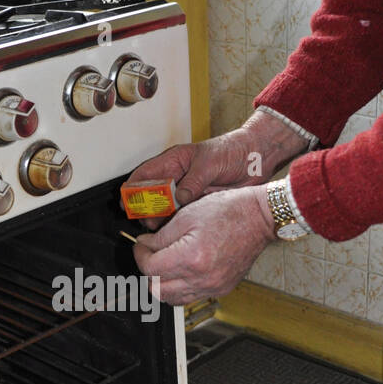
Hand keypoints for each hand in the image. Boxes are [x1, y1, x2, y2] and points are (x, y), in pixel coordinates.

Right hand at [124, 111, 308, 225]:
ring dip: (160, 219)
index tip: (126, 202)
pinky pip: (182, 217)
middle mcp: (177, 178)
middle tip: (146, 221)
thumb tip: (179, 197)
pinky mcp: (198, 205)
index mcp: (174, 161)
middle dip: (145, 208)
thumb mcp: (210, 163)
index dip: (132, 188)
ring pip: (165, 209)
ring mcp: (187, 192)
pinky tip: (175, 232)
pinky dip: (177, 224)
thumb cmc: (233, 151)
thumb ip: (194, 180)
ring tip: (159, 229)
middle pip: (151, 196)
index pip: (145, 174)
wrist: (257, 159)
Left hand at [133, 185, 277, 305]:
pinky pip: (191, 298)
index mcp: (191, 258)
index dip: (140, 256)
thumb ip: (161, 236)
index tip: (141, 246)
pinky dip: (180, 289)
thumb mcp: (187, 216)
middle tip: (149, 256)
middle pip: (158, 289)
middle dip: (148, 272)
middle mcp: (201, 278)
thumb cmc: (229, 211)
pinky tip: (182, 273)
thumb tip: (145, 246)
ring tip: (164, 266)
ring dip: (162, 284)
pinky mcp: (221, 289)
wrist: (260, 218)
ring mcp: (212, 287)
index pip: (150, 269)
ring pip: (172, 299)